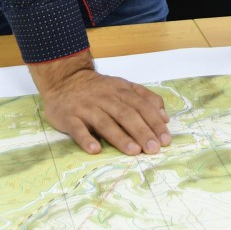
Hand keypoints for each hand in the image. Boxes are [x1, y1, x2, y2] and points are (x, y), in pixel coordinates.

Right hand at [29, 51, 170, 154]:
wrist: (65, 78)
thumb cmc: (99, 88)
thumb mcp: (123, 86)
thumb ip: (145, 98)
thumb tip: (164, 117)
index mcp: (121, 91)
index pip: (142, 106)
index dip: (154, 122)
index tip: (165, 139)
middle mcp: (106, 98)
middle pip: (126, 115)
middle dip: (142, 132)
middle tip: (153, 149)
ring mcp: (87, 107)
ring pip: (105, 122)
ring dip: (120, 137)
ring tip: (134, 151)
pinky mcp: (69, 116)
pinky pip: (78, 128)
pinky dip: (86, 139)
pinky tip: (95, 149)